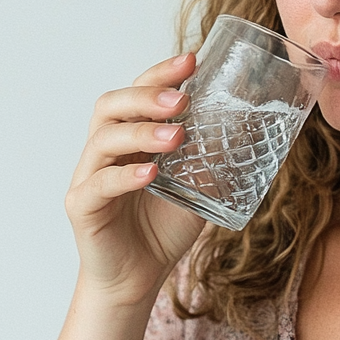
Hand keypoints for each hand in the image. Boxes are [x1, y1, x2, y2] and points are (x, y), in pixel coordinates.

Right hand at [65, 52, 204, 305]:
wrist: (138, 280)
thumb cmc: (164, 228)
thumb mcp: (199, 187)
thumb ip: (215, 159)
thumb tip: (257, 130)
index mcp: (130, 138)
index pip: (138, 93)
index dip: (161, 74)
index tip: (192, 59)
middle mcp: (105, 150)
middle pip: (112, 106)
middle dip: (147, 96)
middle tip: (181, 99)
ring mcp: (89, 177)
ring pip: (104, 140)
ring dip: (141, 132)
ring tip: (176, 136)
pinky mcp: (82, 207)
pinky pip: (99, 184)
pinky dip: (125, 176)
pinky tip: (150, 173)